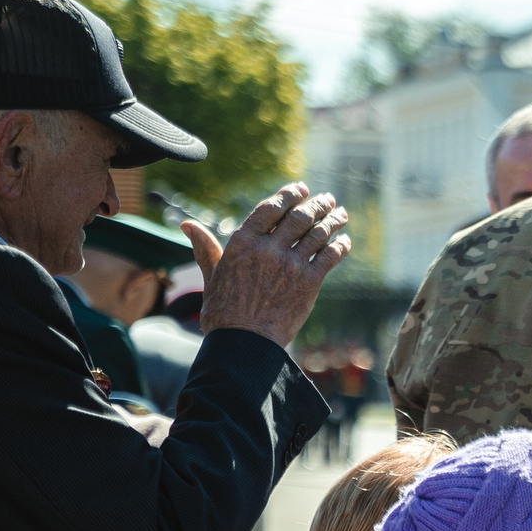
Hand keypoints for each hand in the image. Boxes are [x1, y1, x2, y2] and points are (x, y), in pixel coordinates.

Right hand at [190, 183, 350, 347]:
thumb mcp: (211, 275)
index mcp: (242, 242)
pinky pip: (330, 256)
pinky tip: (344, 241)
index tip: (302, 189)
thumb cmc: (224, 310)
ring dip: (333, 220)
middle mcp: (268, 249)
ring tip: (341, 214)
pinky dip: (340, 246)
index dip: (289, 194)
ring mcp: (290, 265)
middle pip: (299, 217)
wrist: (244, 342)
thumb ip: (205, 248)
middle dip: (317, 204)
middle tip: (328, 199)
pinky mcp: (309, 282)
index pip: (271, 207)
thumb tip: (187, 225)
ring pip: (318, 233)